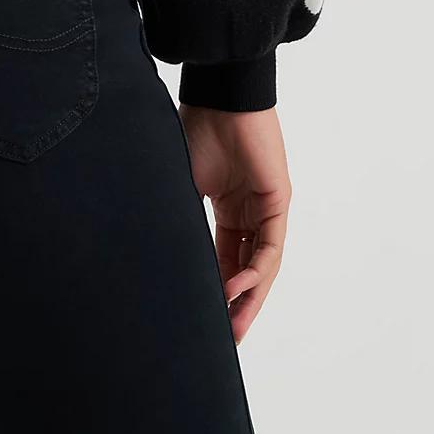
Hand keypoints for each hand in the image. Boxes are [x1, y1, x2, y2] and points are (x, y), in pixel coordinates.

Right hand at [179, 104, 289, 343]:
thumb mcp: (182, 184)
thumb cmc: (195, 129)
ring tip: (233, 326)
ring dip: (249, 296)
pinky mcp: (278, 201)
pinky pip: (269, 246)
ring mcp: (265, 207)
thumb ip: (180, 218)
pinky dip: (256, 270)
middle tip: (224, 338)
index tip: (201, 318)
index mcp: (225, 207)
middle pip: (245, 267)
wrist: (218, 96)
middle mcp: (249, 211)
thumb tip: (156, 252)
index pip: (223, 257)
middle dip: (236, 304)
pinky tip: (238, 288)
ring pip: (261, 264)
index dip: (215, 288)